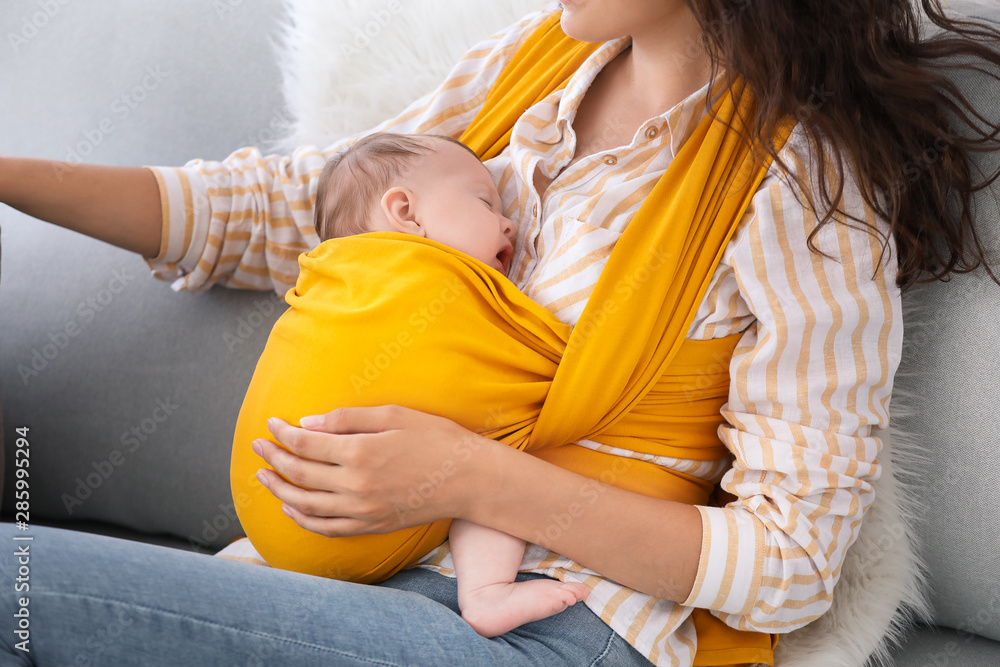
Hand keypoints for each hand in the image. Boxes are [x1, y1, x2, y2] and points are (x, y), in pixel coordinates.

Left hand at [252, 405, 497, 537]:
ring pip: (306, 504)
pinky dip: (303, 519)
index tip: (271, 424)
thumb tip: (307, 424)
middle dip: (274, 458)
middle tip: (257, 446)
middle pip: (300, 473)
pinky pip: (327, 528)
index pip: (306, 443)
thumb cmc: (436, 438)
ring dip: (280, 490)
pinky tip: (291, 508)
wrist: (469, 479)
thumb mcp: (394, 415)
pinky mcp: (371, 526)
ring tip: (263, 477)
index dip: (283, 433)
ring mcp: (363, 510)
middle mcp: (356, 485)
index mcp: (361, 452)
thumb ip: (347, 419)